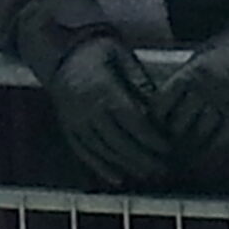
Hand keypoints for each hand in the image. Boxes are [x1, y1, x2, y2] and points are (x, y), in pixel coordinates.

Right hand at [47, 35, 169, 189]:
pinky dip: (101, 168)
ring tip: (146, 175)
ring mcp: (76, 122)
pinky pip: (85, 153)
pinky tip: (117, 178)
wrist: (61, 51)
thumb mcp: (121, 54)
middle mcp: (89, 110)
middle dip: (143, 159)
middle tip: (162, 169)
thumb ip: (139, 80)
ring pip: (104, 152)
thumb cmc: (96, 50)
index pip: (133, 121)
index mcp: (104, 90)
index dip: (151, 138)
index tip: (167, 148)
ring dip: (126, 166)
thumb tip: (158, 104)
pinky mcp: (68, 128)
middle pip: (120, 142)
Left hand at [150, 13, 228, 168]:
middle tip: (168, 140)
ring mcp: (224, 105)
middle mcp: (205, 90)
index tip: (156, 122)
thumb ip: (185, 77)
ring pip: (197, 136)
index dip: (155, 117)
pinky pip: (220, 140)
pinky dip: (209, 149)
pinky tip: (204, 150)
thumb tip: (168, 100)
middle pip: (177, 124)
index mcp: (192, 72)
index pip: (162, 104)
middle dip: (171, 134)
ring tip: (184, 148)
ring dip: (189, 144)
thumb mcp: (202, 54)